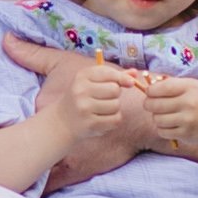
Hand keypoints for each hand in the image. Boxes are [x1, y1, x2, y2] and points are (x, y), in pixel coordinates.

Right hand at [8, 40, 155, 177]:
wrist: (62, 121)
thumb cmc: (81, 98)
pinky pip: (115, 120)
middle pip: (115, 90)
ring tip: (101, 110)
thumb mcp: (92, 82)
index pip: (109, 73)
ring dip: (114, 109)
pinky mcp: (90, 124)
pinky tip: (103, 119)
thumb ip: (114, 76)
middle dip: (115, 95)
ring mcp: (84, 108)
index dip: (122, 78)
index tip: (128, 83)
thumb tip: (135, 73)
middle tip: (105, 98)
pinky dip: (113, 120)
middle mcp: (81, 91)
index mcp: (81, 76)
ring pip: (116, 106)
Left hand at [122, 72, 197, 157]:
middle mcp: (189, 103)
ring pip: (157, 119)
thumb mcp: (192, 85)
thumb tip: (147, 88)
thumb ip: (171, 84)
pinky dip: (162, 128)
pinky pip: (162, 132)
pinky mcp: (187, 134)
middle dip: (149, 104)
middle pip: (154, 105)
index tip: (151, 93)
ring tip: (164, 115)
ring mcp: (188, 120)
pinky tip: (170, 124)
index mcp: (189, 87)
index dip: (150, 91)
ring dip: (156, 117)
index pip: (158, 88)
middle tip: (152, 105)